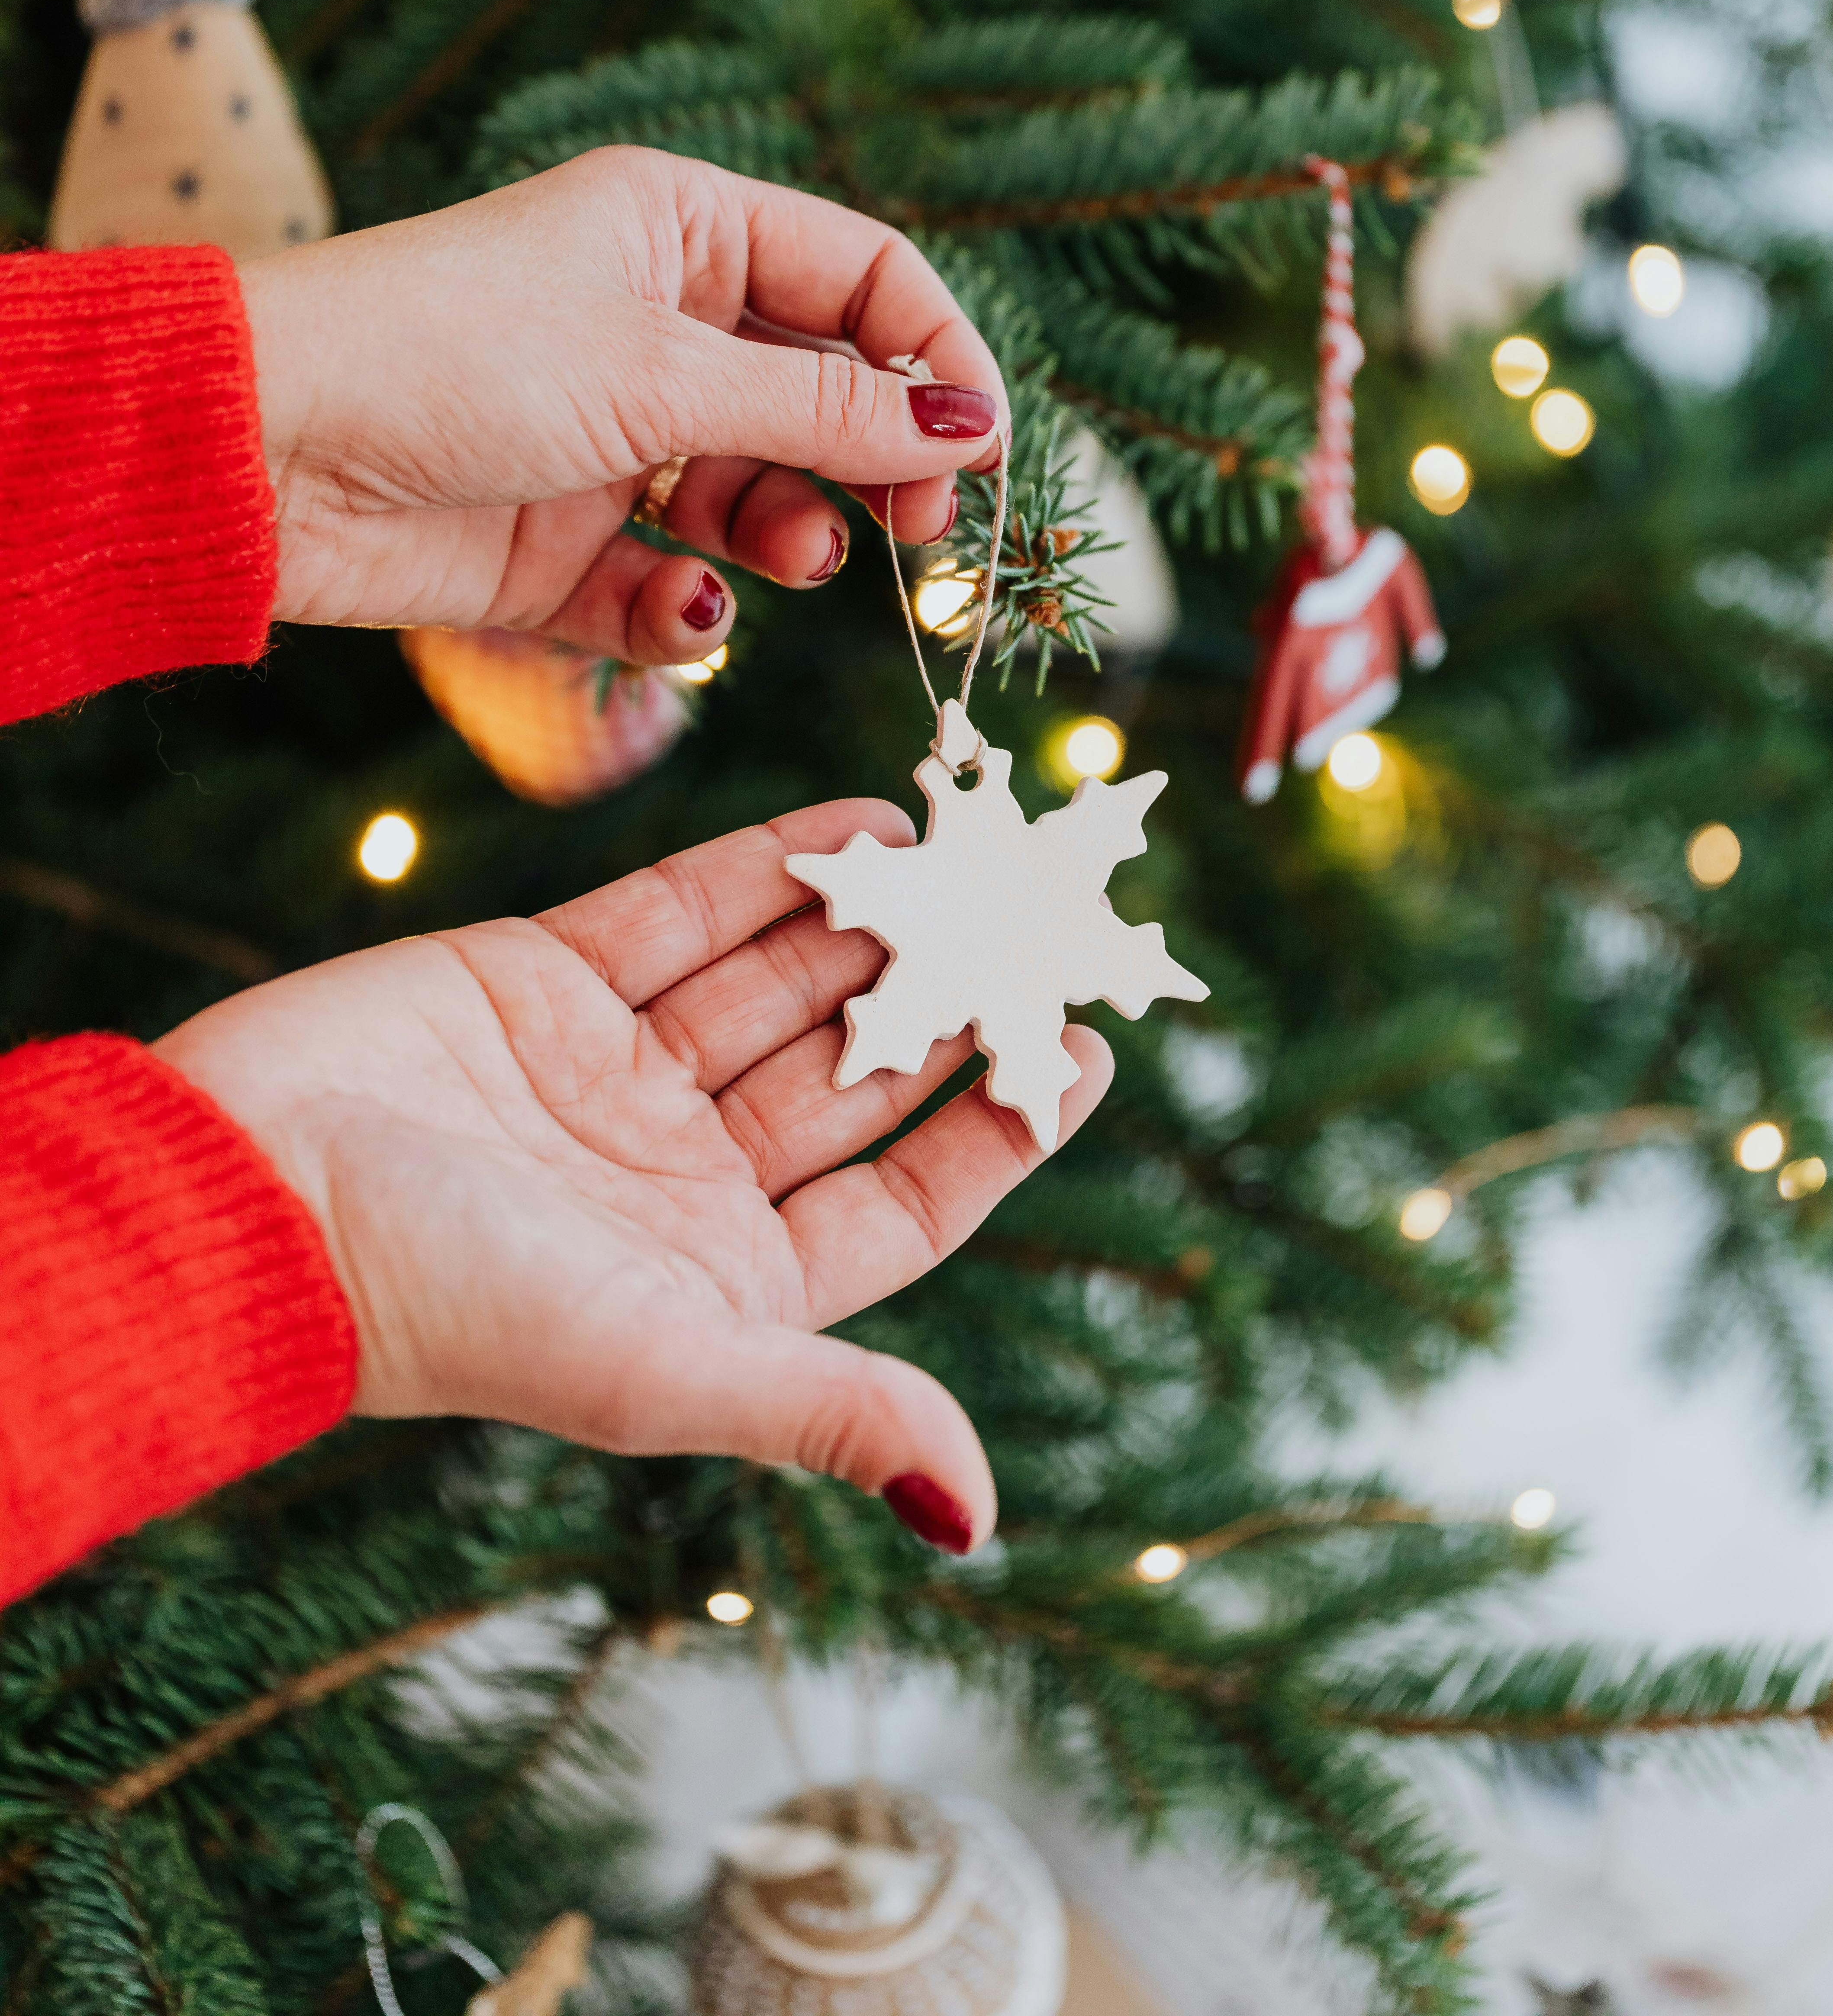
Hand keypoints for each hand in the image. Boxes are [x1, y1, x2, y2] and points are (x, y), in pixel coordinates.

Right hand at [156, 801, 1109, 1549]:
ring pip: (782, 980)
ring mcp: (618, 1070)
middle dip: (946, 999)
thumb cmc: (445, 1305)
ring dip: (874, 921)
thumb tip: (973, 1511)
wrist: (246, 1191)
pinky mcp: (551, 976)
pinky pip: (691, 911)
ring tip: (971, 853)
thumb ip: (825, 1410)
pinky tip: (864, 824)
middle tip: (1041, 918)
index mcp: (724, 1276)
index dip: (996, 1126)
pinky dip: (775, 867)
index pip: (901, 1195)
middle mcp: (683, 1173)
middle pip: (854, 1072)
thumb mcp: (659, 1369)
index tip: (1083, 1049)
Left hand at [240, 148, 1006, 664]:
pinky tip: (682, 610)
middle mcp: (654, 327)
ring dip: (788, 533)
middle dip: (876, 462)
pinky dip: (688, 609)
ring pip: (756, 497)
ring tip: (787, 555)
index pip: (864, 277)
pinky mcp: (561, 543)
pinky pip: (668, 585)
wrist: (263, 448)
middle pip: (824, 395)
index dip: (935, 355)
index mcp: (682, 231)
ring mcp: (611, 438)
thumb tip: (970, 421)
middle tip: (918, 529)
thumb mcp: (662, 370)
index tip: (982, 444)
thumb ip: (826, 406)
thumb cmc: (450, 355)